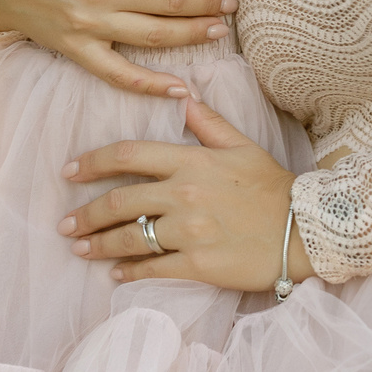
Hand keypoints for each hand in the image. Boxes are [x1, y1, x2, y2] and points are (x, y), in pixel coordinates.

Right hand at [0, 0, 236, 97]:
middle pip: (171, 0)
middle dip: (209, 1)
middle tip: (234, 2)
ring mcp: (89, 24)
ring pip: (154, 35)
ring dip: (194, 34)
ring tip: (220, 29)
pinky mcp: (76, 49)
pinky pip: (119, 73)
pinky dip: (150, 85)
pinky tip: (180, 89)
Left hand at [60, 100, 314, 291]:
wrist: (305, 231)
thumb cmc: (273, 187)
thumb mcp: (242, 146)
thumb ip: (208, 124)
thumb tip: (182, 97)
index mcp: (191, 161)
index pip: (128, 156)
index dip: (92, 163)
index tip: (69, 172)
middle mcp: (184, 194)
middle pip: (119, 202)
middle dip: (85, 214)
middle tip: (65, 223)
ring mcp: (190, 231)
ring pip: (130, 238)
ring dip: (99, 245)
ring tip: (79, 249)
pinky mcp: (198, 264)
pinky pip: (154, 269)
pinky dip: (130, 272)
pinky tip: (116, 274)